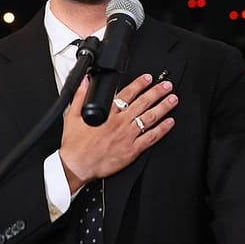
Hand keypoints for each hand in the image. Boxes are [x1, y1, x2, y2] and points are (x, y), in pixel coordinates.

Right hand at [59, 73, 177, 190]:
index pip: (127, 94)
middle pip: (143, 103)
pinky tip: (169, 123)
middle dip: (157, 92)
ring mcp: (127, 136)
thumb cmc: (75, 144)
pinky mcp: (132, 150)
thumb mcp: (71, 115)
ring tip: (172, 99)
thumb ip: (80, 96)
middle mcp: (120, 123)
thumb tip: (84, 82)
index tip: (148, 78)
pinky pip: (150, 138)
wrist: (77, 166)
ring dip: (163, 107)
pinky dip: (162, 129)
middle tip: (167, 86)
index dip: (139, 84)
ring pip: (150, 118)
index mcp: (107, 113)